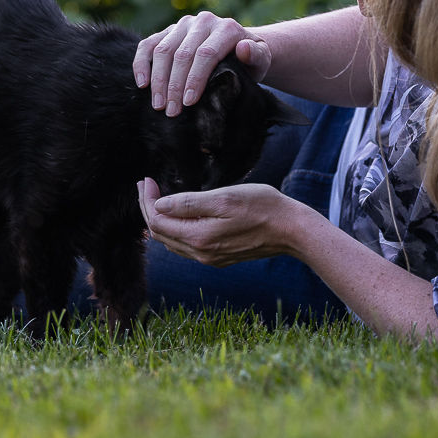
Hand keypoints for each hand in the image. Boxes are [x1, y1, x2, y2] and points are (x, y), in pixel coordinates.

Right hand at [133, 11, 270, 116]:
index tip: (189, 102)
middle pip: (182, 54)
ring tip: (158, 105)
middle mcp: (203, 21)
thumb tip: (243, 48)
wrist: (238, 48)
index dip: (195, 78)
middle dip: (174, 85)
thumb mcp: (260, 61)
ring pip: (163, 50)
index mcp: (226, 28)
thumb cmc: (249, 61)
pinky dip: (142, 63)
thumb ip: (256, 55)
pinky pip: (148, 45)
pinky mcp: (167, 30)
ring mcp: (183, 24)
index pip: (206, 53)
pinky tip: (142, 84)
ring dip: (158, 80)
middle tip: (171, 111)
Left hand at [136, 178, 305, 265]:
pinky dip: (175, 230)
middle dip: (148, 209)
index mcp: (198, 237)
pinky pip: (186, 246)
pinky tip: (178, 216)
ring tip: (155, 199)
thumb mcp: (223, 198)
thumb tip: (158, 206)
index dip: (146, 201)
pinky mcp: (219, 257)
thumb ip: (189, 203)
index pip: (156, 221)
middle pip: (160, 234)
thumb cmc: (262, 207)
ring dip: (160, 220)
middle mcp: (200, 253)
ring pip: (172, 242)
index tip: (146, 180)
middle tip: (145, 186)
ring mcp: (210, 258)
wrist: (291, 230)